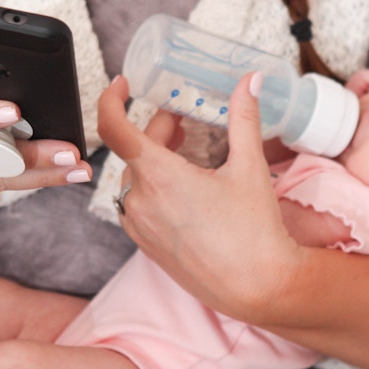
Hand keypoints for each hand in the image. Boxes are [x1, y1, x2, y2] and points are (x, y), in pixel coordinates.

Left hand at [98, 74, 302, 318]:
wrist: (257, 288)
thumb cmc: (254, 231)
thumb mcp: (249, 168)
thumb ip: (244, 118)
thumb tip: (249, 80)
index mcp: (158, 177)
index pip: (113, 127)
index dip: (111, 99)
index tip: (123, 84)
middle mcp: (139, 202)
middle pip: (134, 150)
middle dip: (157, 129)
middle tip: (184, 119)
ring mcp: (139, 226)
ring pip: (135, 177)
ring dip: (153, 158)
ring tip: (183, 150)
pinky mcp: (145, 245)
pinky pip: (136, 204)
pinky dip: (152, 186)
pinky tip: (179, 186)